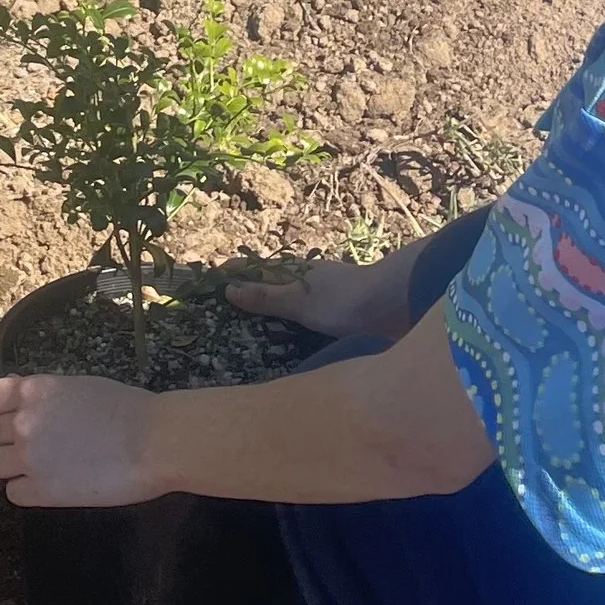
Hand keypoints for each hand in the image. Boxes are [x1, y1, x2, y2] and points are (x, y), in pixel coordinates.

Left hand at [0, 372, 160, 509]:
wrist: (153, 441)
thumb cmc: (126, 408)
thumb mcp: (78, 386)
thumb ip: (45, 394)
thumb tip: (21, 398)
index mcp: (34, 391)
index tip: (10, 417)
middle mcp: (23, 423)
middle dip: (11, 439)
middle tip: (40, 444)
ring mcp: (29, 459)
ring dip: (12, 466)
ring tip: (41, 467)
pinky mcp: (42, 492)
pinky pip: (13, 493)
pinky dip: (27, 490)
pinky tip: (51, 484)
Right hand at [225, 256, 406, 338]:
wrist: (396, 306)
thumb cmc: (345, 301)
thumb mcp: (300, 301)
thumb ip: (266, 297)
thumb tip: (228, 288)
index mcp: (296, 272)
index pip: (256, 268)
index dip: (233, 272)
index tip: (208, 278)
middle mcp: (309, 280)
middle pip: (272, 281)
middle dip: (249, 288)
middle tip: (222, 304)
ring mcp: (326, 296)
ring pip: (290, 298)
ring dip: (271, 306)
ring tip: (249, 325)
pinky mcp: (341, 314)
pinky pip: (306, 315)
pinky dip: (291, 321)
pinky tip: (290, 337)